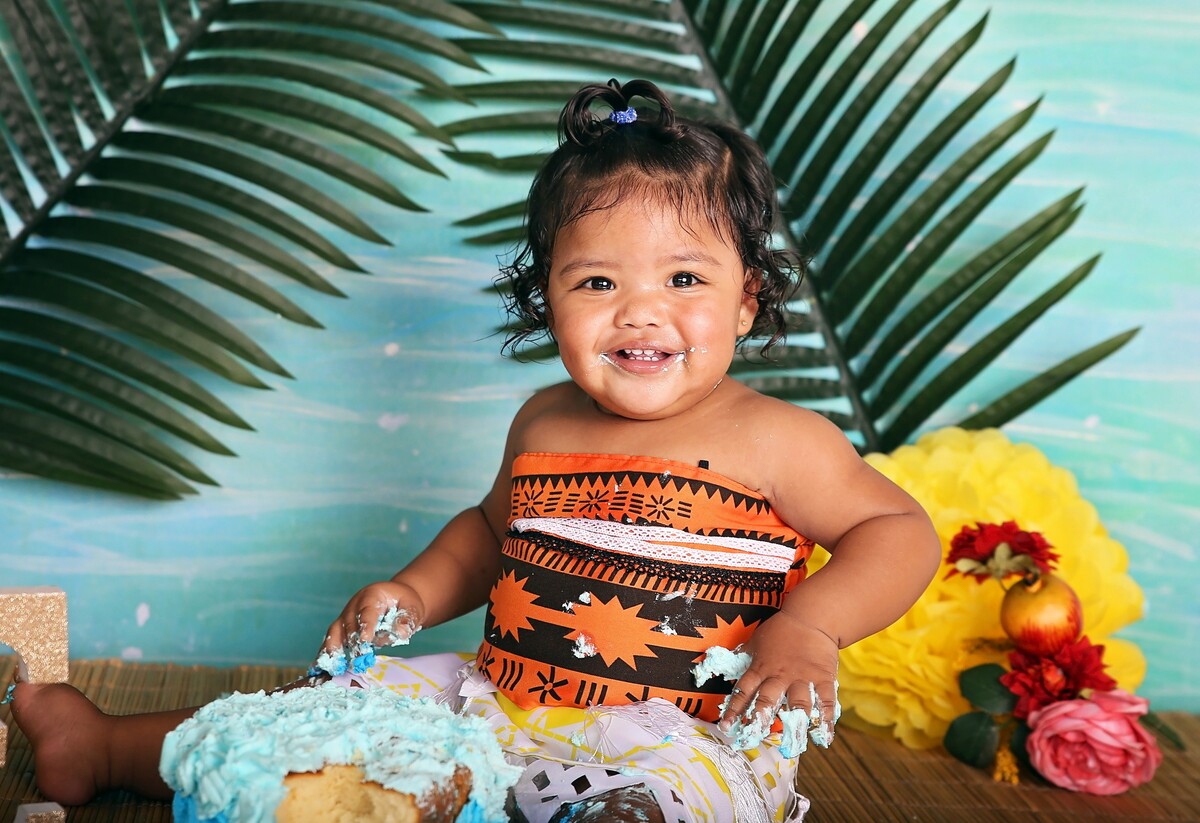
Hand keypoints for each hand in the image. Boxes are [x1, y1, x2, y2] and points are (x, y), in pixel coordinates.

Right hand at [315, 580, 424, 675]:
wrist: (393, 599)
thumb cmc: (403, 603)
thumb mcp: (411, 607)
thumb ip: (406, 620)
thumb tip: (401, 634)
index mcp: (371, 596)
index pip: (368, 611)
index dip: (366, 625)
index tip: (365, 640)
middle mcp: (354, 606)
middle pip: (350, 624)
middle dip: (353, 643)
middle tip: (358, 661)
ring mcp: (345, 617)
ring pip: (335, 632)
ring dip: (333, 650)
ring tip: (333, 667)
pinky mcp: (340, 629)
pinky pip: (330, 641)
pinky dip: (325, 654)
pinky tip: (320, 668)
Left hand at [718, 610, 838, 753]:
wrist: (810, 617)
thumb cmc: (779, 630)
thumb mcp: (754, 642)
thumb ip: (742, 658)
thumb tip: (718, 664)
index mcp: (760, 668)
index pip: (743, 690)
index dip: (733, 709)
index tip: (726, 726)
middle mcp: (779, 676)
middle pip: (767, 700)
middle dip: (758, 721)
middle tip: (753, 738)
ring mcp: (802, 678)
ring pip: (797, 704)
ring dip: (795, 725)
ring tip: (792, 744)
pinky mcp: (823, 679)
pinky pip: (825, 702)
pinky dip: (825, 721)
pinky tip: (824, 737)